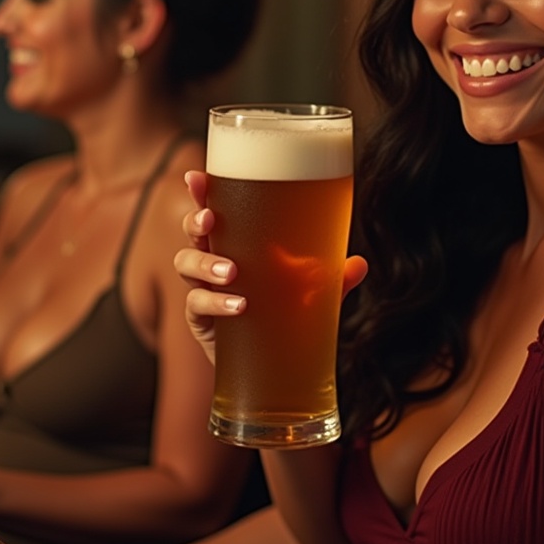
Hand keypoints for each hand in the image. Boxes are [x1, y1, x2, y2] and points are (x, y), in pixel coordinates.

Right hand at [174, 170, 368, 364]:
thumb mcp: (312, 294)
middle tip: (210, 221)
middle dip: (195, 221)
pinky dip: (215, 302)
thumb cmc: (284, 314)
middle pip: (192, 231)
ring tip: (229, 272)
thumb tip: (358, 264)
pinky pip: (196, 305)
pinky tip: (237, 305)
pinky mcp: (200, 320)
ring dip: (204, 263)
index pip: (215, 209)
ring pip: (185, 264)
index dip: (201, 191)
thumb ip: (331, 279)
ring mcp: (202, 289)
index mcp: (235, 242)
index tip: (195, 176)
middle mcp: (213, 260)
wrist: (272, 367)